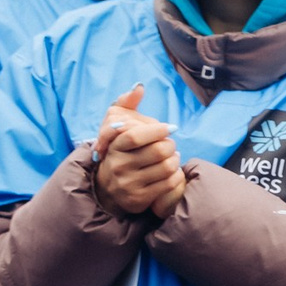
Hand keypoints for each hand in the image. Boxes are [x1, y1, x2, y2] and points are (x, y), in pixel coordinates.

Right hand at [91, 85, 185, 218]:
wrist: (109, 189)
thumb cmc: (120, 152)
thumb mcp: (117, 128)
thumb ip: (126, 103)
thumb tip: (139, 86)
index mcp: (113, 148)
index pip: (135, 136)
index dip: (156, 130)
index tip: (169, 127)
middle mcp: (118, 166)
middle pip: (157, 151)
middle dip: (170, 145)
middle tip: (170, 144)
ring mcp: (128, 184)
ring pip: (166, 167)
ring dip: (175, 159)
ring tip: (172, 156)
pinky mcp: (139, 199)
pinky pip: (169, 183)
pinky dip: (176, 175)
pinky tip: (171, 170)